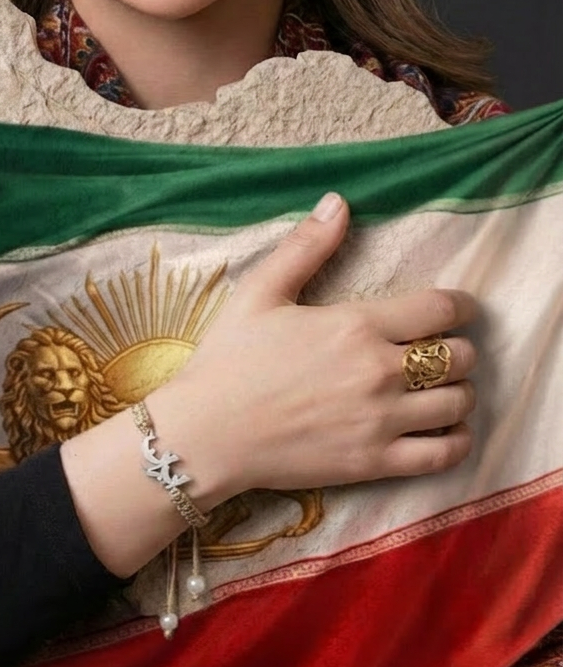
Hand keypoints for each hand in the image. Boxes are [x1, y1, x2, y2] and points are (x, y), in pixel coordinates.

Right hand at [149, 193, 476, 503]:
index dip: (461, 305)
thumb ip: (306, 246)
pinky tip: (446, 430)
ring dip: (461, 392)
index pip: (439, 309)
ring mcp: (381, 421)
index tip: (460, 308)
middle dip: (461, 348)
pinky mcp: (375, 463)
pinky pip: (442, 455)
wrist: (206, 434)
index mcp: (356, 325)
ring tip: (445, 388)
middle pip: (459, 357)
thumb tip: (339, 203)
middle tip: (444, 349)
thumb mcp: (261, 292)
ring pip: (458, 403)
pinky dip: (457, 441)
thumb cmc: (229, 360)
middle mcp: (379, 372)